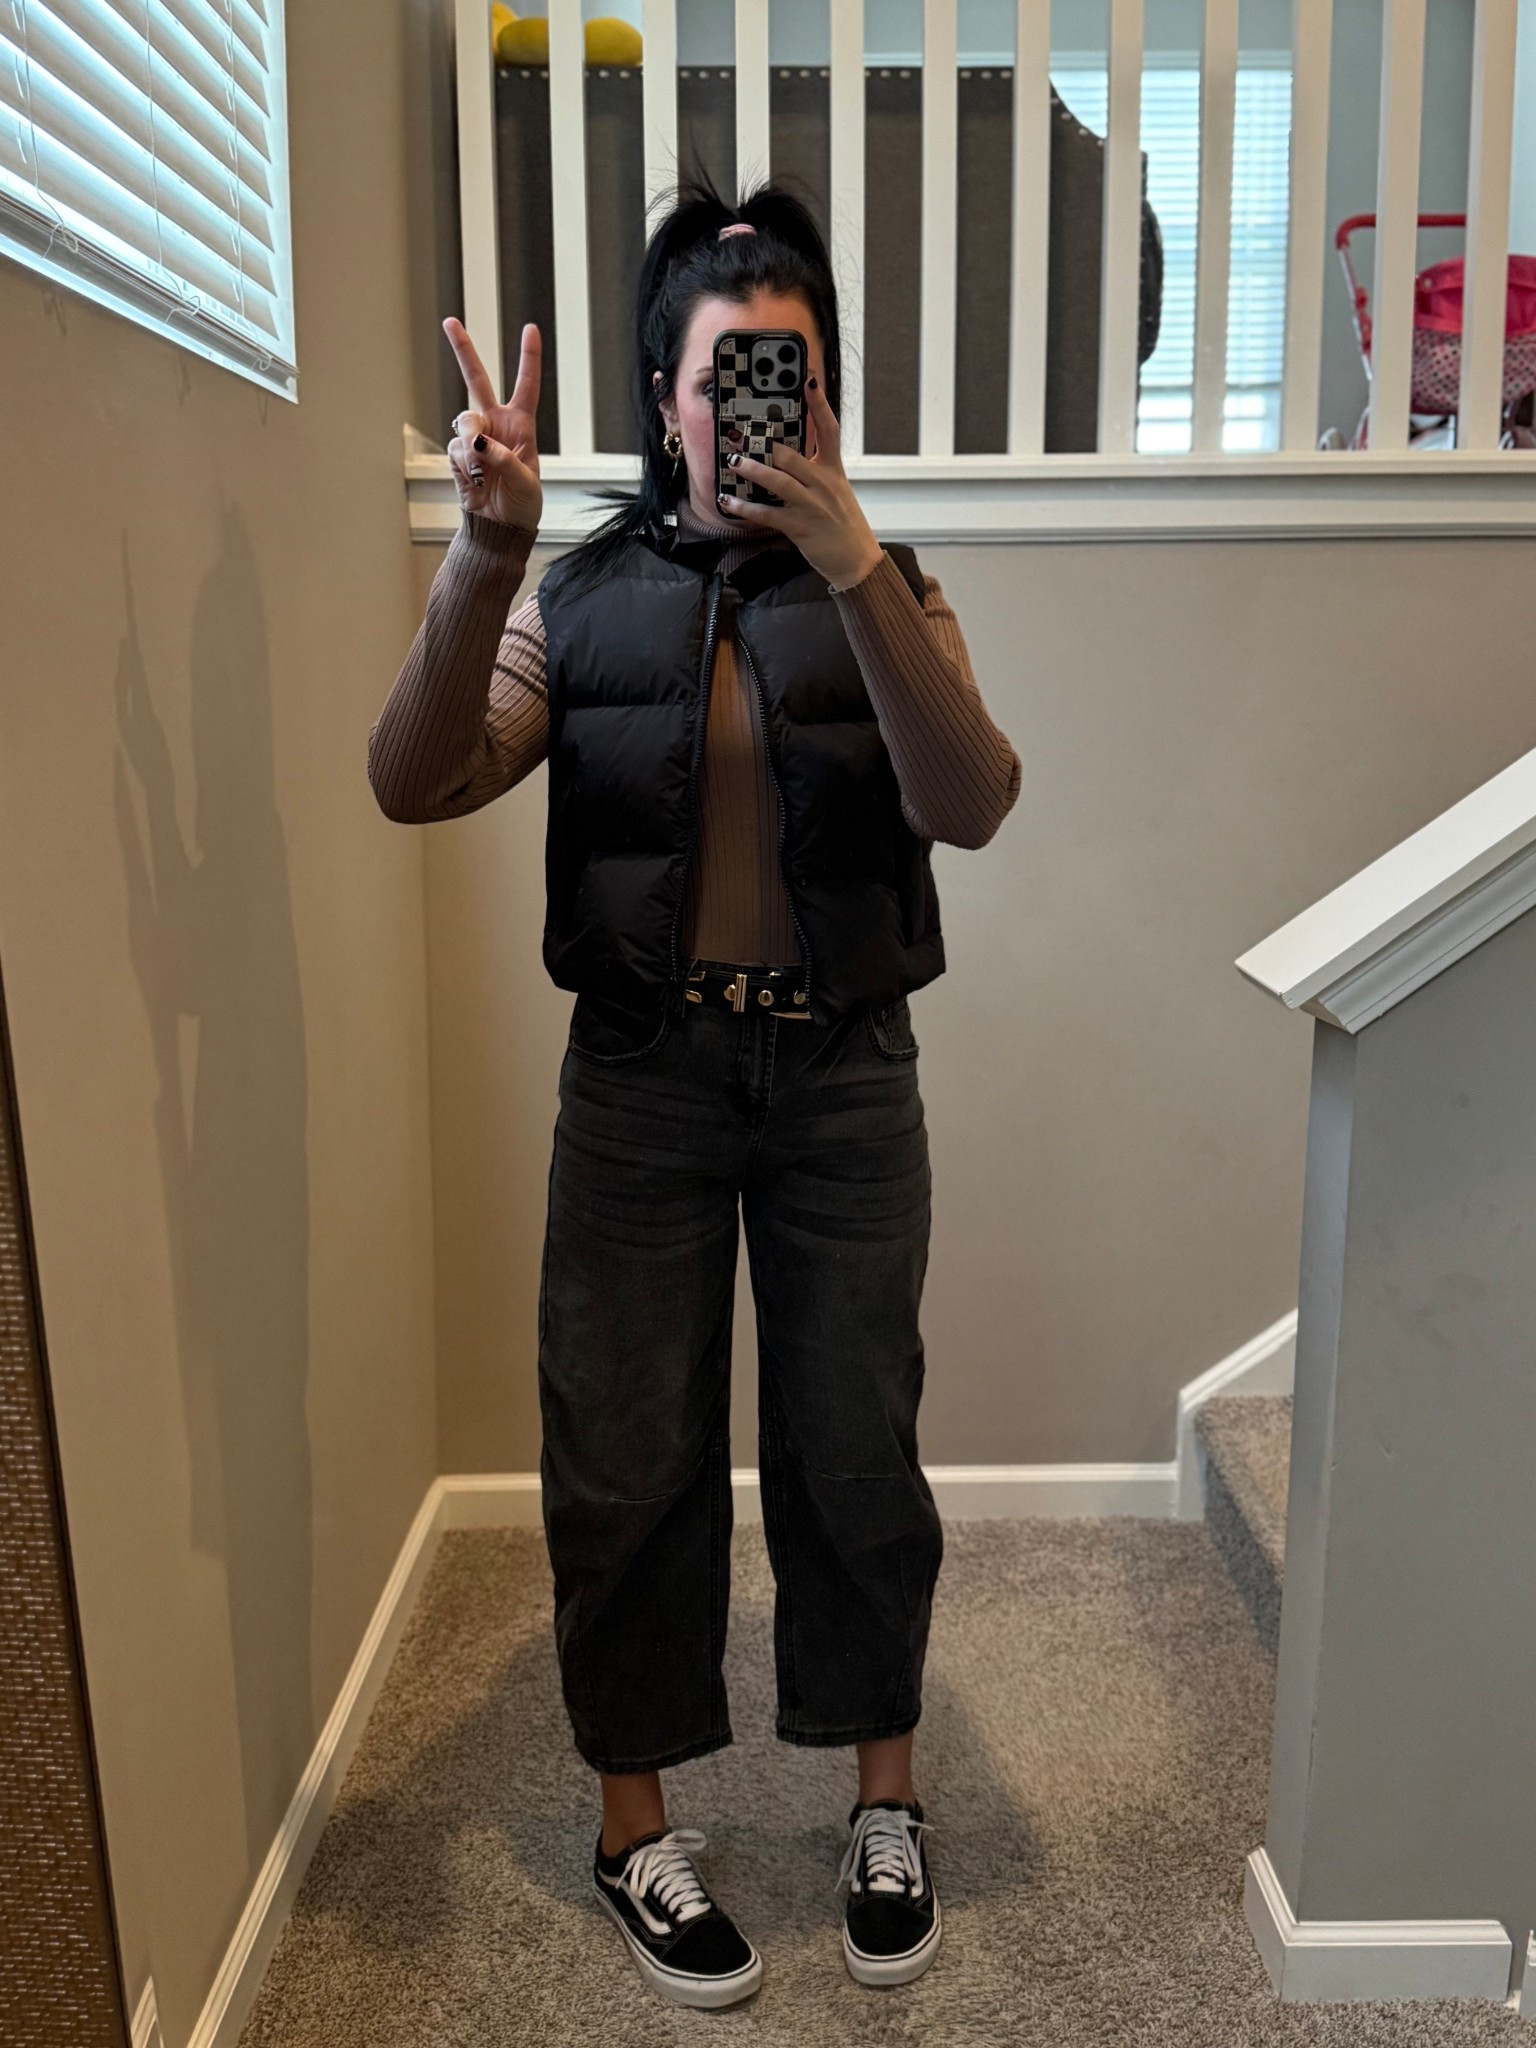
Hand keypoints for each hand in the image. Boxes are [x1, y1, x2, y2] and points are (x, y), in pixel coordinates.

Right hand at [444, 317, 541, 529]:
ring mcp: (475, 438)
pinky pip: (455, 449)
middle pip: (477, 380)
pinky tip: (476, 480)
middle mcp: (496, 425)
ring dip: (473, 446)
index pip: (527, 385)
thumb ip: (505, 459)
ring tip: (485, 473)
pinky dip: (465, 465)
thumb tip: (480, 444)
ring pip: (464, 422)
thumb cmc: (522, 505)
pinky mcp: (458, 455)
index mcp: (522, 425)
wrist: (500, 529)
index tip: (530, 328)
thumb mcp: (526, 483)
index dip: (528, 357)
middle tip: (449, 321)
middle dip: (463, 350)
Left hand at [715, 378, 883, 588]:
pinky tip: (728, 500)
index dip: (819, 404)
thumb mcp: (837, 492)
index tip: (809, 381)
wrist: (858, 562)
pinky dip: (744, 507)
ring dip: (752, 470)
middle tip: (742, 434)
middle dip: (766, 444)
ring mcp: (811, 505)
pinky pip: (766, 514)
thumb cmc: (845, 527)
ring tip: (734, 461)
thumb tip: (787, 457)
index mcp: (834, 471)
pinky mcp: (799, 527)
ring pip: (778, 481)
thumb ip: (816, 472)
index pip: (829, 430)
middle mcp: (823, 484)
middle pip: (792, 455)